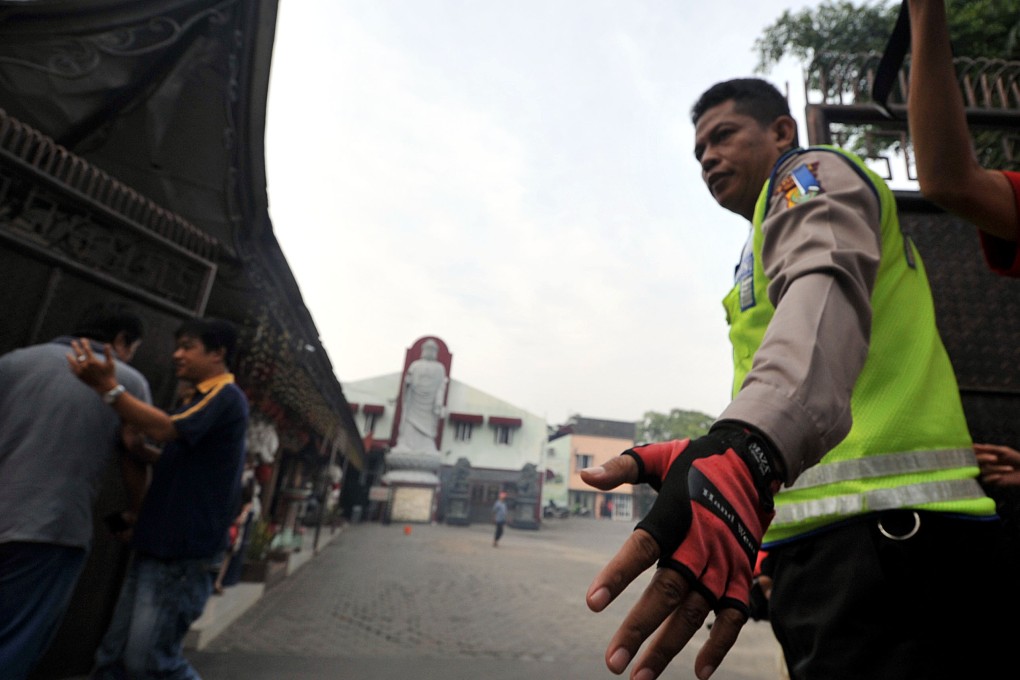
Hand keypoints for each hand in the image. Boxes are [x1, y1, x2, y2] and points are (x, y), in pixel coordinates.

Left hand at [66, 338, 117, 392]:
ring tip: (67, 354)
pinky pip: (73, 370)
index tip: (83, 339)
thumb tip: (107, 344)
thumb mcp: (110, 363)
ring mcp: (81, 371)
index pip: (87, 349)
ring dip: (70, 357)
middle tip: (73, 342)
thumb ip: (108, 353)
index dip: (84, 343)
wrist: (105, 387)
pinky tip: (70, 364)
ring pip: (73, 362)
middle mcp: (85, 365)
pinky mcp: (79, 376)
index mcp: (93, 360)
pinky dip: (71, 366)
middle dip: (76, 347)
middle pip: (78, 353)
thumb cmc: (109, 374)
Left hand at [581, 425, 779, 679]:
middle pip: (668, 592)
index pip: (642, 549)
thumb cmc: (695, 461)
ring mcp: (724, 563)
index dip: (618, 576)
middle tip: (612, 662)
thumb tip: (585, 476)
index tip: (592, 604)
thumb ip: (620, 468)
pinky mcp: (742, 574)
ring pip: (696, 613)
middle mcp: (700, 544)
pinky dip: (720, 644)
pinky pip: (734, 615)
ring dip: (669, 647)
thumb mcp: (656, 456)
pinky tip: (699, 671)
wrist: (752, 462)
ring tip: (640, 675)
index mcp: (675, 515)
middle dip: (639, 630)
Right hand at [975, 443, 1019, 486]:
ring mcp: (988, 472)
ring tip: (1010, 469)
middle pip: (975, 460)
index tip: (974, 449)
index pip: (974, 452)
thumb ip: (990, 448)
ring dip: (997, 469)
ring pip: (983, 470)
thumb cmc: (1017, 459)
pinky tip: (1001, 476)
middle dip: (984, 458)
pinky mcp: (992, 481)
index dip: (972, 451)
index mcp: (987, 454)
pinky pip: (985, 479)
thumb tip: (974, 445)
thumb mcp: (1004, 451)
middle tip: (995, 458)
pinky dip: (992, 477)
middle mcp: (985, 462)